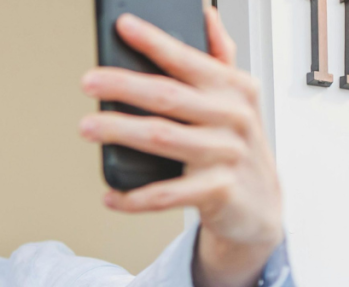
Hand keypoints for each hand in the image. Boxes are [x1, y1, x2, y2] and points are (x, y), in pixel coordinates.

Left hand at [79, 7, 283, 286]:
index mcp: (234, 89)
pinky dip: (134, 196)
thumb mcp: (237, 99)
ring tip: (88, 126)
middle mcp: (232, 118)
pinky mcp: (218, 191)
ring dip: (120, 131)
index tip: (123, 26)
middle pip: (168, 96)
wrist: (260, 206)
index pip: (188, 59)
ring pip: (162, 138)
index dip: (155, 41)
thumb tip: (205, 14)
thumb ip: (220, 58)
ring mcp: (226, 155)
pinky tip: (110, 194)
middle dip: (124, 86)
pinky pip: (166, 195)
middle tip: (88, 81)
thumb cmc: (238, 146)